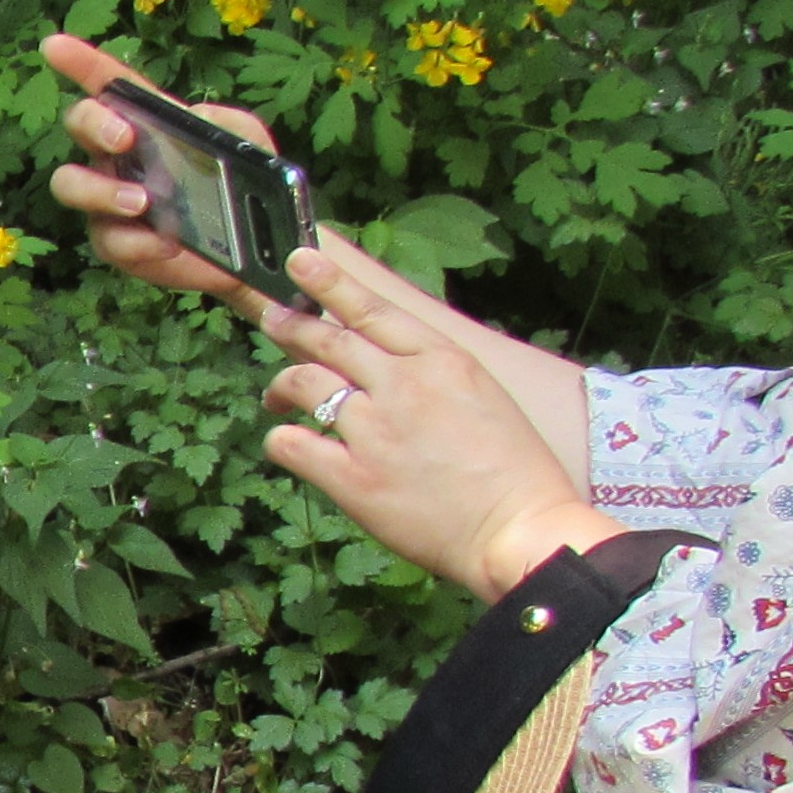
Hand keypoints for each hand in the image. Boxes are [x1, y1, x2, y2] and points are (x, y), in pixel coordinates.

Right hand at [40, 33, 289, 324]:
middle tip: (125, 140)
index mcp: (145, 121)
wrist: (255, 250)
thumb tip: (195, 117)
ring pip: (69, 183)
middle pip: (79, 124)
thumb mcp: (248, 142)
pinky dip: (136, 243)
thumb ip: (228, 120)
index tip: (53, 44)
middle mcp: (115, 155)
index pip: (108, 84)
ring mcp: (107, 200)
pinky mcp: (115, 243)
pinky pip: (106, 240)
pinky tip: (167, 243)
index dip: (78, 62)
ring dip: (99, 189)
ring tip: (140, 201)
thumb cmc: (242, 187)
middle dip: (94, 125)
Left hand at [261, 245, 622, 601]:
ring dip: (280, 385)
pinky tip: (287, 443)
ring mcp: (374, 429)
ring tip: (275, 396)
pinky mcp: (352, 477)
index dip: (331, 283)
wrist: (521, 531)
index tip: (301, 261)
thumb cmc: (516, 474)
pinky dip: (282, 439)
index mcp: (443, 361)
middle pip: (329, 340)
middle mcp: (403, 385)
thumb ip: (437, 376)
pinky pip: (292, 444)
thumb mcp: (487, 399)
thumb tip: (396, 365)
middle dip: (291, 326)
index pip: (374, 310)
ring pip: (303, 384)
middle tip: (271, 318)